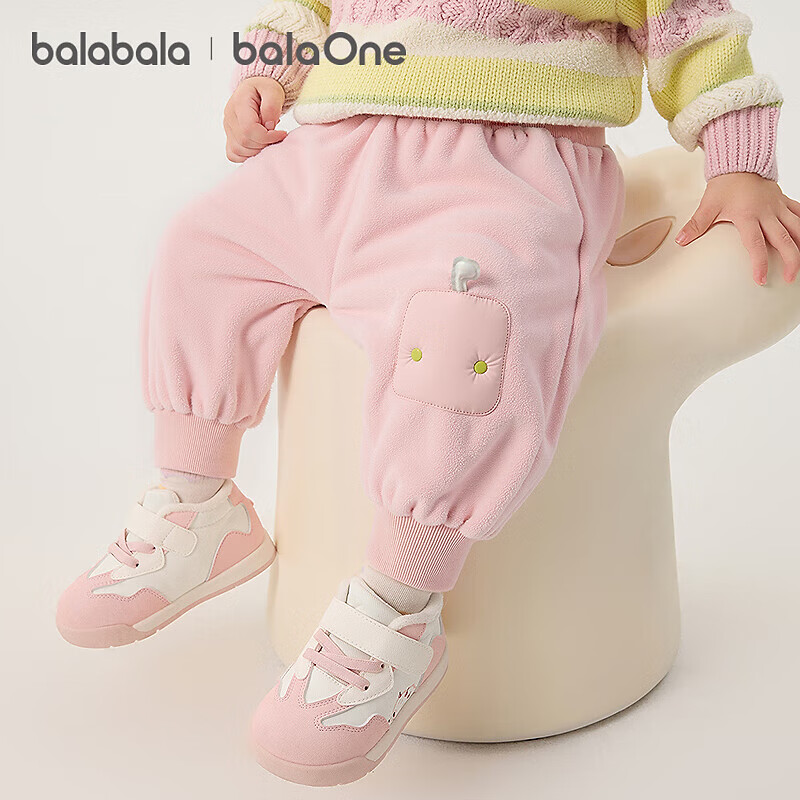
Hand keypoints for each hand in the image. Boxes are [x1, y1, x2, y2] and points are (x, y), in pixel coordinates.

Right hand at [223, 77, 287, 162]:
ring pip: (239, 150)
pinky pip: (233, 154)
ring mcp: (228, 128)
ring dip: (258, 150)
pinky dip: (247, 155)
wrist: (257, 90)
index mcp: (238, 103)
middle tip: (277, 136)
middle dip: (265, 143)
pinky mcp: (230, 137)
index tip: (282, 133)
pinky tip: (259, 146)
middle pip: (245, 142)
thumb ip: (271, 106)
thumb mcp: (273, 91)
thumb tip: (269, 126)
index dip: (267, 137)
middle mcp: (229, 117)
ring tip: (269, 139)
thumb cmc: (265, 89)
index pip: (249, 129)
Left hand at [676, 173, 799, 284]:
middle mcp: (766, 212)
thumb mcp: (708, 205)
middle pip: (783, 240)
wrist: (739, 163)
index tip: (760, 279)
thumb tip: (680, 241)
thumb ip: (696, 225)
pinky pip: (799, 212)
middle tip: (788, 277)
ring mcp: (778, 206)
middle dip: (790, 260)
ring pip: (797, 227)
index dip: (759, 263)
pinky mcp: (783, 201)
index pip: (755, 244)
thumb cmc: (724, 185)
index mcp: (748, 216)